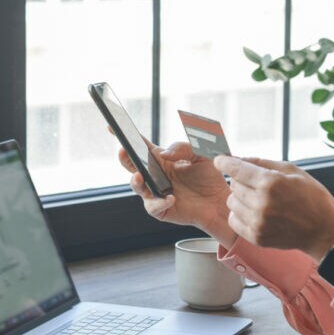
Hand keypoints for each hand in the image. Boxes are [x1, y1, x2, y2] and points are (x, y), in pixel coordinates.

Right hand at [117, 139, 234, 244]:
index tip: (112, 126)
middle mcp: (155, 175)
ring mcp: (156, 192)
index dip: (126, 135)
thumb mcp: (201, 154)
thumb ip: (183, 148)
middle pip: (132, 165)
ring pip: (137, 186)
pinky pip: (154, 207)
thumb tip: (164, 154)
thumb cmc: (210, 176)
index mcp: (161, 159)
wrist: (220, 201)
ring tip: (140, 176)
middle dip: (125, 158)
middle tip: (124, 150)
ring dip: (136, 181)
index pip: (140, 145)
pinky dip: (159, 202)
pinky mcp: (161, 209)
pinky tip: (170, 197)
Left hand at [213, 155, 333, 259]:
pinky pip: (234, 220)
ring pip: (231, 202)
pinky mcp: (257, 237)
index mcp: (271, 183)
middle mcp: (261, 203)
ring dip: (240, 198)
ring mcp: (258, 222)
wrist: (324, 230)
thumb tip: (238, 158)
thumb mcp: (292, 170)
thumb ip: (263, 163)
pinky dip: (241, 214)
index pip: (236, 169)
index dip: (224, 162)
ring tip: (259, 200)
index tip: (219, 160)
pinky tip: (255, 212)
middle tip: (257, 184)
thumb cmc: (311, 196)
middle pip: (233, 185)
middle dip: (241, 181)